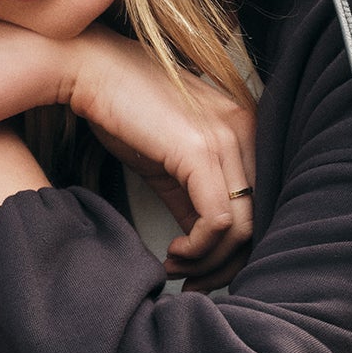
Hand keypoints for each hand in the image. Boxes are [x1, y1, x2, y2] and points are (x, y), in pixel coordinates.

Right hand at [64, 26, 256, 287]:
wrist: (90, 70)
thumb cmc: (123, 111)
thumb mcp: (168, 163)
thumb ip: (192, 198)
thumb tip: (202, 244)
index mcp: (245, 131)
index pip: (261, 207)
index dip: (235, 251)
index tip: (202, 272)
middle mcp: (246, 132)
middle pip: (259, 222)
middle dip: (225, 265)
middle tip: (191, 282)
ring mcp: (227, 139)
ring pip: (242, 228)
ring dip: (208, 263)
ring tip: (175, 269)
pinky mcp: (200, 151)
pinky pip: (218, 221)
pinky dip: (197, 249)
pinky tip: (172, 253)